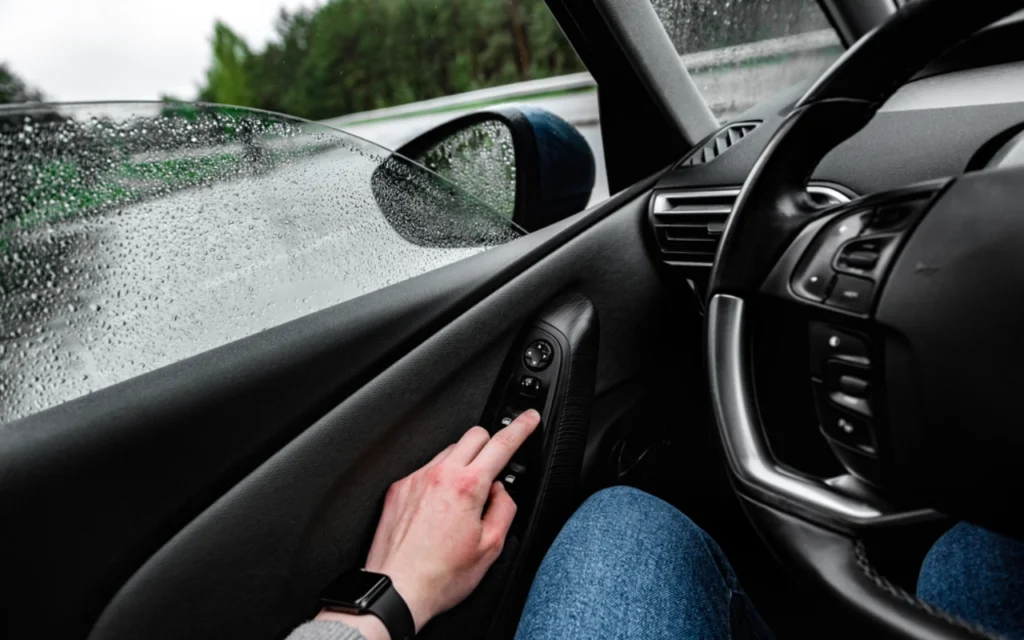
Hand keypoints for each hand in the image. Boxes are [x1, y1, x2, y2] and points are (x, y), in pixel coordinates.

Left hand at [317, 409, 540, 637]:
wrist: (397, 590)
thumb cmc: (440, 576)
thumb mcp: (491, 547)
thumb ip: (505, 509)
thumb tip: (502, 492)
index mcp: (467, 487)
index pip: (501, 444)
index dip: (521, 427)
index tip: (529, 419)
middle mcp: (439, 476)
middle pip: (474, 435)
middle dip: (490, 444)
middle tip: (496, 467)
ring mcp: (416, 479)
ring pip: (448, 452)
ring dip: (462, 464)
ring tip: (463, 501)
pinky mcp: (399, 489)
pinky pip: (426, 470)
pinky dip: (439, 480)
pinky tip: (439, 510)